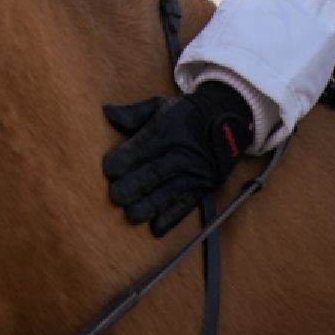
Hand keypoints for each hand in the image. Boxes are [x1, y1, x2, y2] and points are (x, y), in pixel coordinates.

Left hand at [101, 81, 253, 236]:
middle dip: (132, 187)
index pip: (140, 149)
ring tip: (132, 215)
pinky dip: (171, 218)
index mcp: (164, 133)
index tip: (108, 169)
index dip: (122, 161)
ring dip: (149, 206)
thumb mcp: (159, 105)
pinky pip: (185, 206)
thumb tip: (107, 111)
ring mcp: (191, 174)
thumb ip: (133, 113)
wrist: (227, 120)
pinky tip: (156, 229)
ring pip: (167, 194)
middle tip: (115, 196)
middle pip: (153, 174)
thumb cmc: (185, 114)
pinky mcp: (202, 188)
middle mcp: (178, 155)